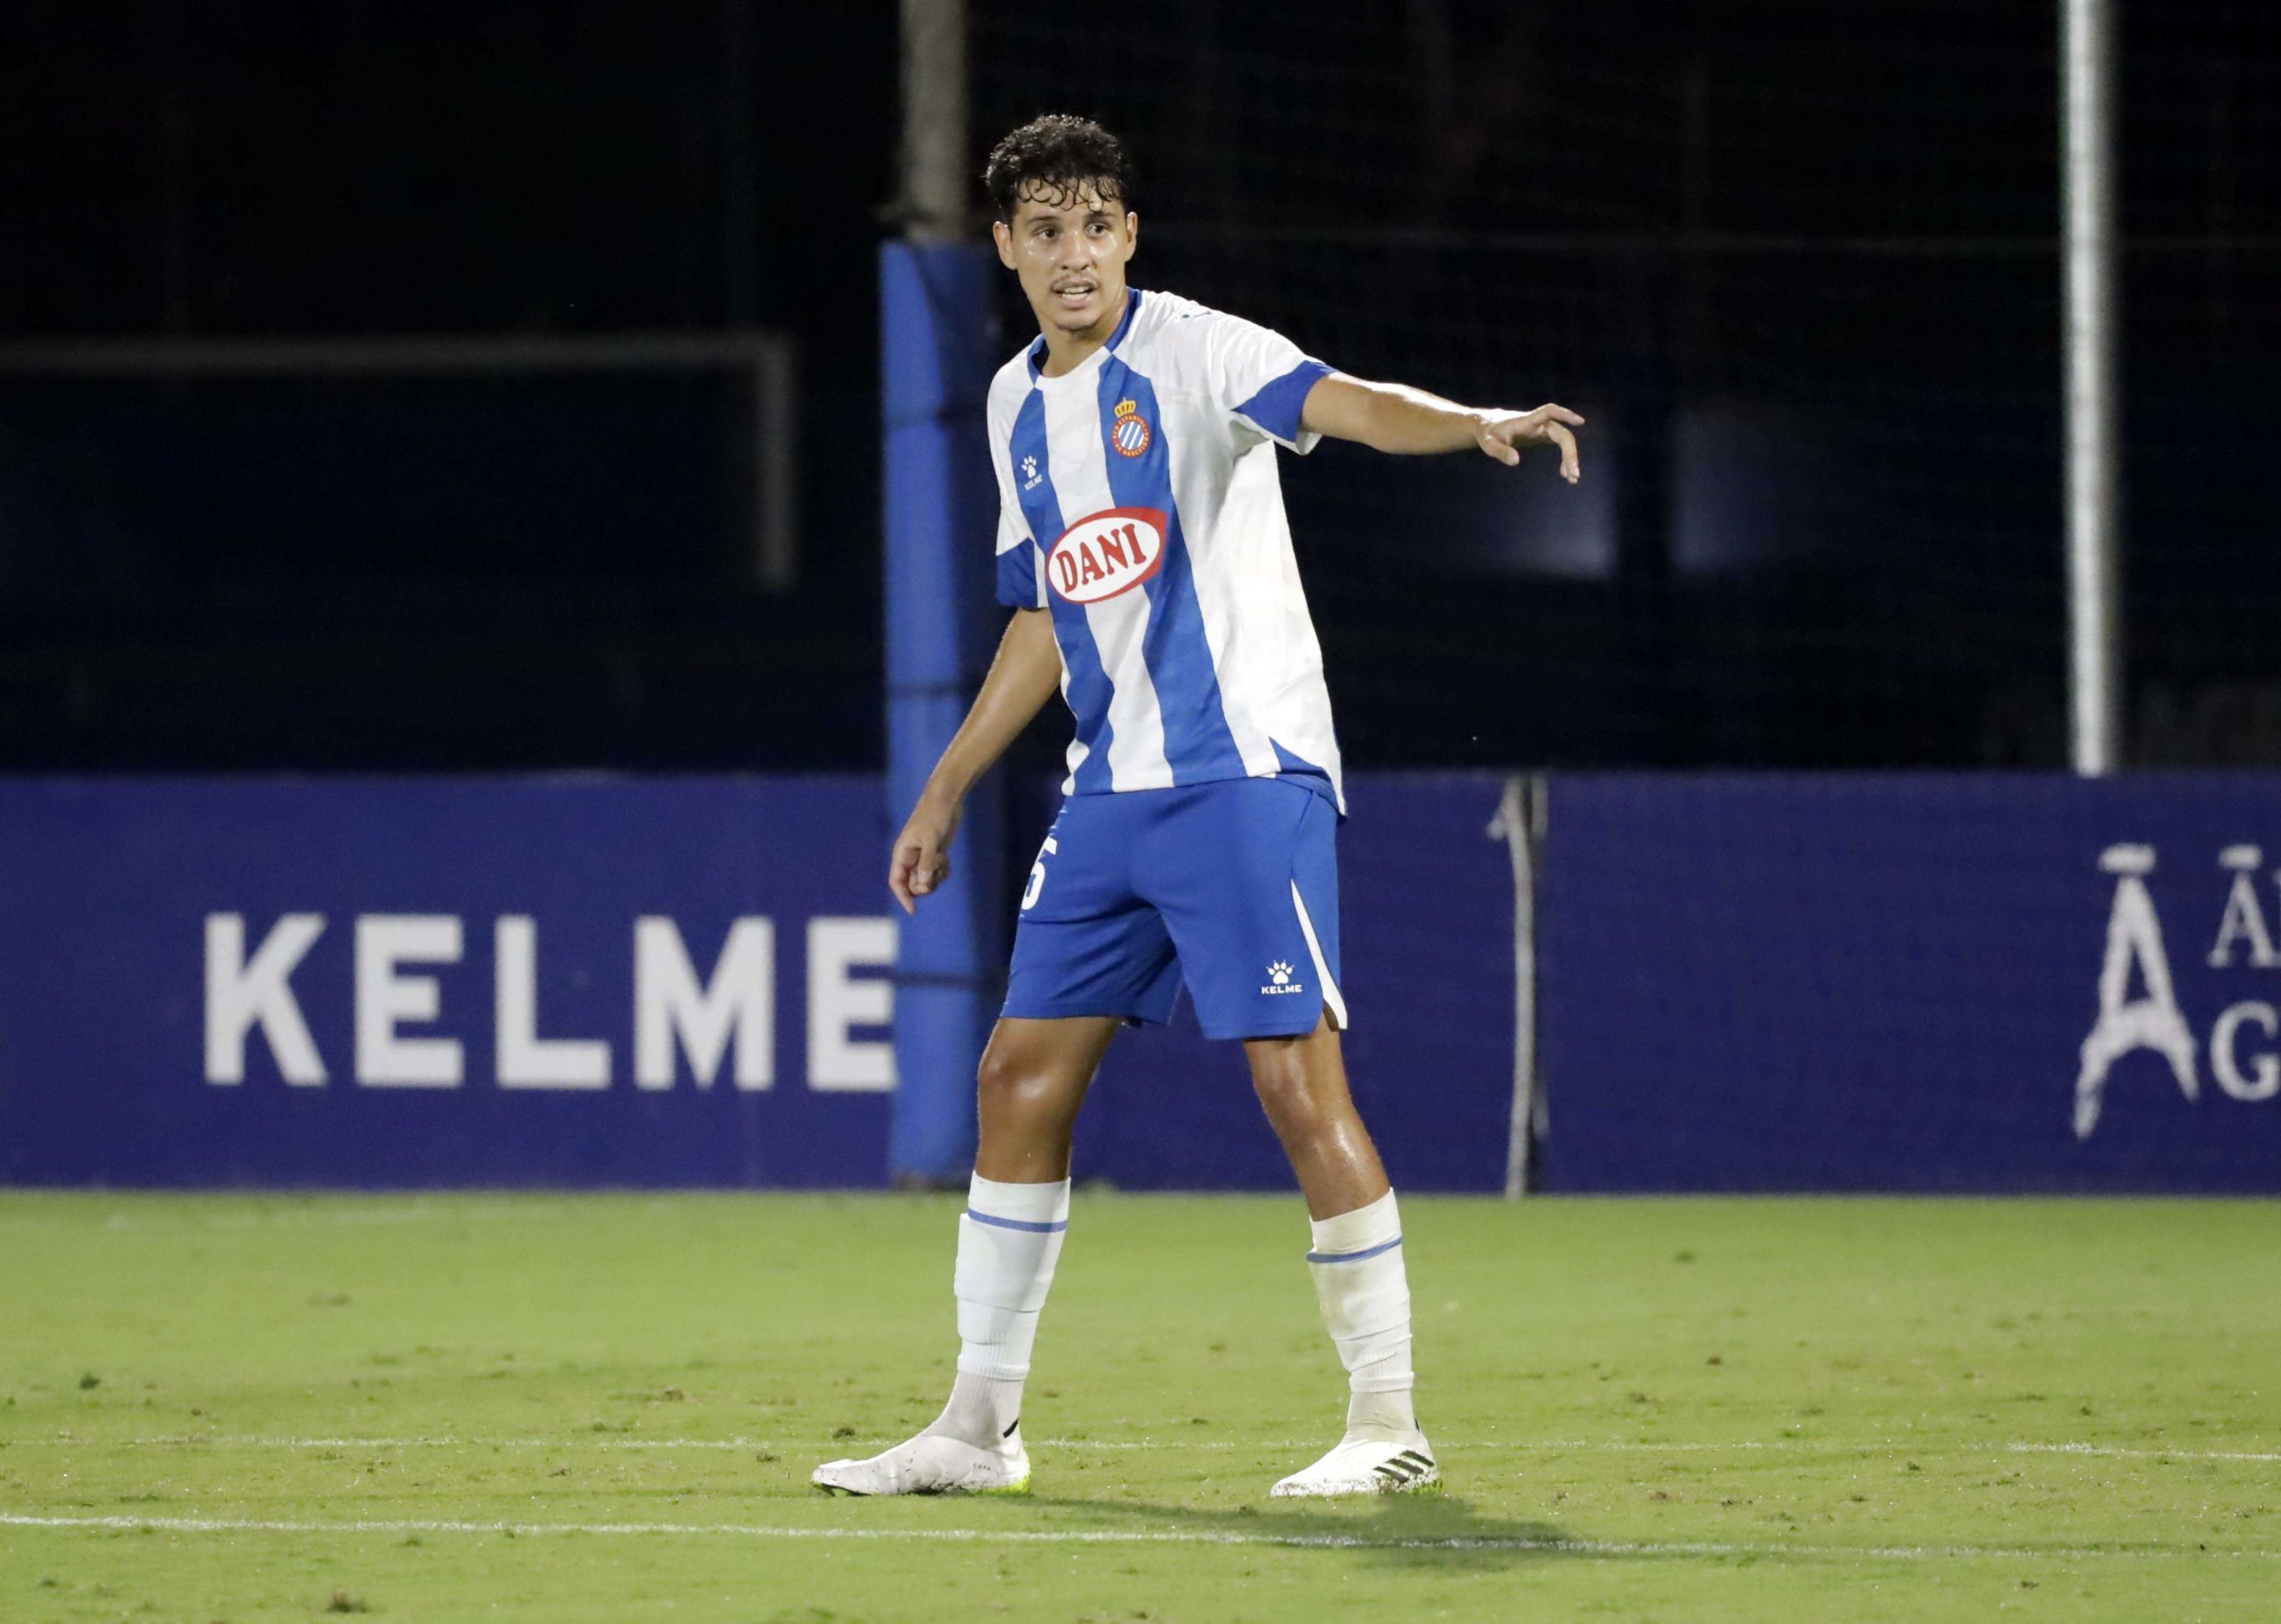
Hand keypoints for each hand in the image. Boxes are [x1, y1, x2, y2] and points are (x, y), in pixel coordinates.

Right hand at [888, 793, 963, 913]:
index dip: (902, 897)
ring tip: (942, 860)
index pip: (897, 882)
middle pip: (914, 886)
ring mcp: (923, 858)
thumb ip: (926, 861)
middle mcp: (910, 858)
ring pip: (927, 882)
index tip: (913, 910)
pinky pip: (936, 874)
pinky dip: (942, 872)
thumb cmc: (935, 815)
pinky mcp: (935, 855)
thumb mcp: (931, 839)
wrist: (946, 800)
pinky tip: (946, 859)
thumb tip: (924, 884)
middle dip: (926, 884)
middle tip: (935, 870)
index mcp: (902, 854)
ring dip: (936, 877)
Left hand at [1477, 405, 1584, 482]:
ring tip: (1572, 480)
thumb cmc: (1488, 434)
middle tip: (1574, 476)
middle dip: (1570, 453)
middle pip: (1562, 434)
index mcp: (1527, 421)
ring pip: (1564, 440)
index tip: (1580, 422)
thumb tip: (1515, 462)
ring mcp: (1543, 429)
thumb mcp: (1488, 444)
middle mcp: (1539, 423)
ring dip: (1570, 458)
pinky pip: (1560, 445)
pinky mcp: (1544, 436)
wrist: (1489, 426)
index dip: (1564, 415)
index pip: (1549, 412)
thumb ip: (1500, 452)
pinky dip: (1565, 459)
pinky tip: (1564, 474)